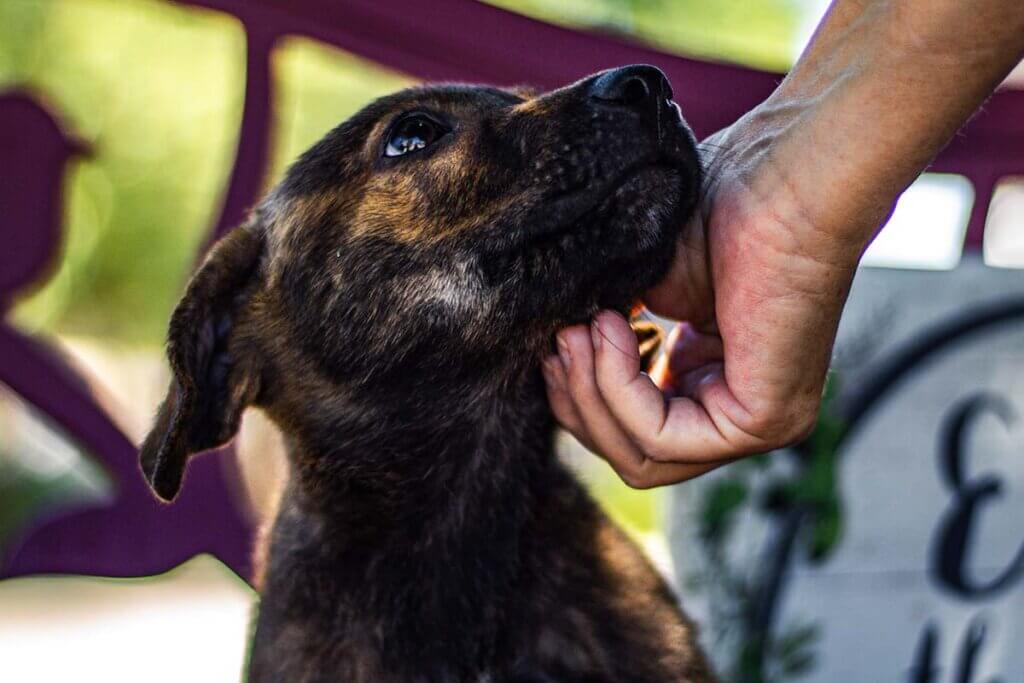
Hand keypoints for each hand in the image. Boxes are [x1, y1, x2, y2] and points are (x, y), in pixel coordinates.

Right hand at [542, 119, 868, 487]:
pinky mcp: (762, 421)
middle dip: (578, 403)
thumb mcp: (642, 288)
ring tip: (580, 331)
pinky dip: (618, 389)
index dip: (580, 394)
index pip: (631, 431)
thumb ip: (603, 337)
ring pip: (642, 459)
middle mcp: (737, 412)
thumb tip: (549, 360)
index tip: (555, 337)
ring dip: (591, 396)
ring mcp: (756, 424)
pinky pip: (661, 438)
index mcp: (712, 382)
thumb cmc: (720, 208)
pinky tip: (607, 331)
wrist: (783, 176)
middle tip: (559, 339)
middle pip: (631, 456)